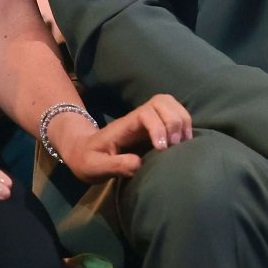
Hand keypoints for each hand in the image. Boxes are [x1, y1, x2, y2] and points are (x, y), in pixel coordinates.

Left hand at [49, 94, 191, 183]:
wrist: (83, 152)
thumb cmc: (88, 160)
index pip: (145, 113)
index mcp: (124, 125)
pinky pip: (173, 114)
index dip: (158, 127)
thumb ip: (115, 165)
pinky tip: (184, 141)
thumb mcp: (95, 167)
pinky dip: (184, 123)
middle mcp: (137, 118)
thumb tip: (139, 163)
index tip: (162, 148)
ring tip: (183, 142)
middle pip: (161, 101)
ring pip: (169, 103)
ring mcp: (146, 120)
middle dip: (174, 120)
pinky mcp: (153, 127)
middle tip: (176, 145)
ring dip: (182, 119)